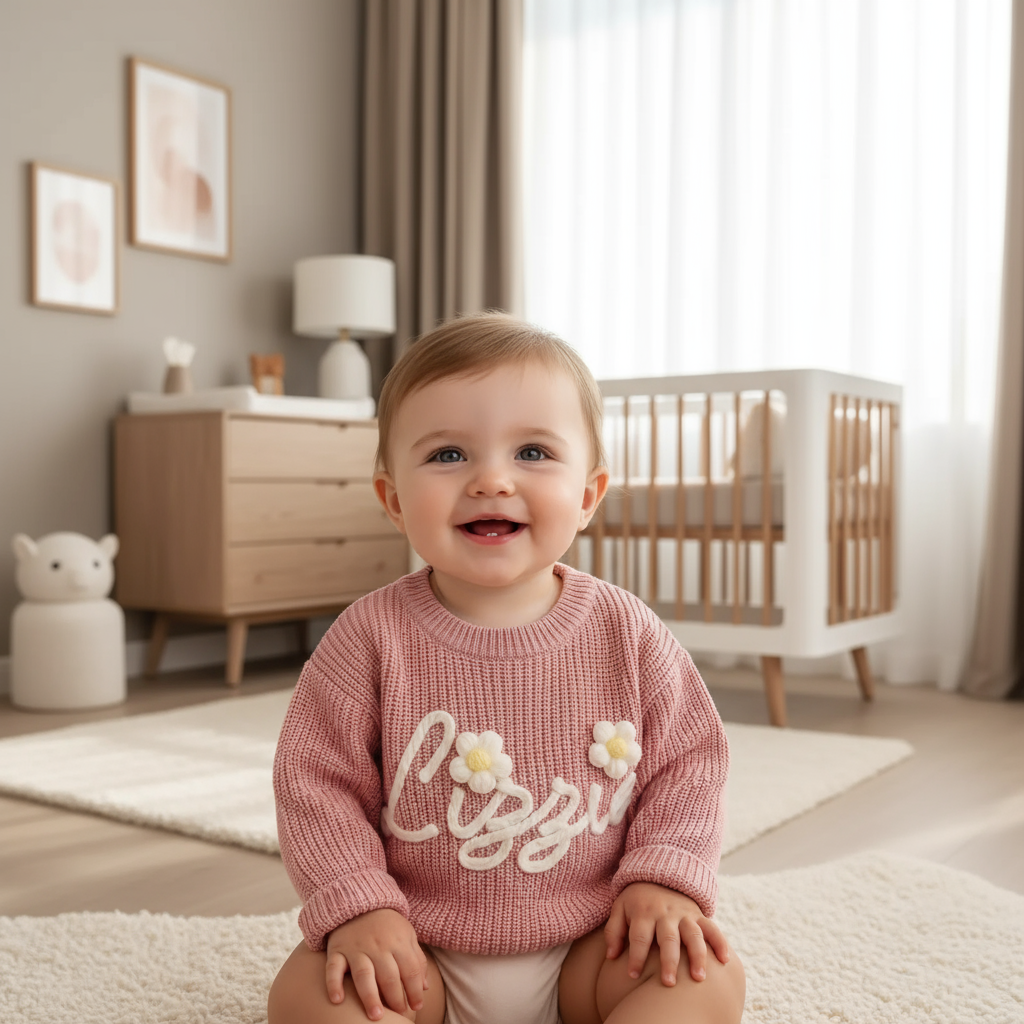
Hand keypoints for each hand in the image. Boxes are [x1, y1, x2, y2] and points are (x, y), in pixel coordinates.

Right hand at [324, 908, 428, 1019]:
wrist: (359, 901)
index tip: (416, 1007)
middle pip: (388, 975)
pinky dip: (334, 984)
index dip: (415, 990)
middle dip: (395, 998)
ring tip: (376, 1015)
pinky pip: (333, 968)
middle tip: (398, 1015)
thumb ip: (417, 959)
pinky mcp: (337, 949)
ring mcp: (356, 948)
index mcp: (398, 942)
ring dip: (370, 996)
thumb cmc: (387, 925)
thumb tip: (424, 988)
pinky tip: (338, 1000)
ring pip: (363, 974)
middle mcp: (378, 946)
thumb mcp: (407, 935)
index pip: (410, 970)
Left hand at [605, 881, 730, 985]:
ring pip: (693, 934)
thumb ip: (614, 931)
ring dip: (697, 955)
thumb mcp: (619, 908)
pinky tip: (725, 960)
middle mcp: (665, 913)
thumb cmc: (635, 901)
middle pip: (668, 938)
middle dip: (669, 961)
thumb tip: (611, 956)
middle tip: (669, 983)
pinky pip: (712, 928)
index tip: (632, 976)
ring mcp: (684, 914)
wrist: (658, 875)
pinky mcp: (698, 915)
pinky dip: (720, 942)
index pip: (639, 937)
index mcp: (643, 912)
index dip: (636, 957)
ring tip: (699, 978)